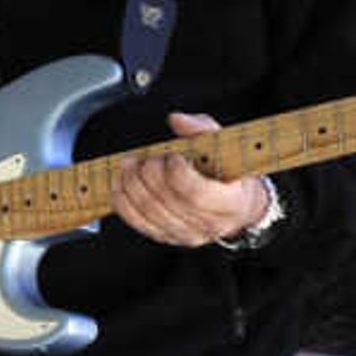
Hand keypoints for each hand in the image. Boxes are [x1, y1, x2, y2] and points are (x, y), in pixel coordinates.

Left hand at [114, 112, 272, 246]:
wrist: (237, 205)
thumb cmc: (230, 172)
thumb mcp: (225, 146)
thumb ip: (202, 130)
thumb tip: (176, 119)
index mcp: (232, 203)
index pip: (197, 194)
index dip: (178, 173)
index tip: (172, 155)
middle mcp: (209, 224)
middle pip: (169, 201)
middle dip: (150, 174)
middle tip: (146, 157)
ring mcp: (186, 234)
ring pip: (150, 211)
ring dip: (133, 184)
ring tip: (130, 164)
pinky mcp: (166, 236)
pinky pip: (137, 222)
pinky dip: (123, 201)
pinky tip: (119, 183)